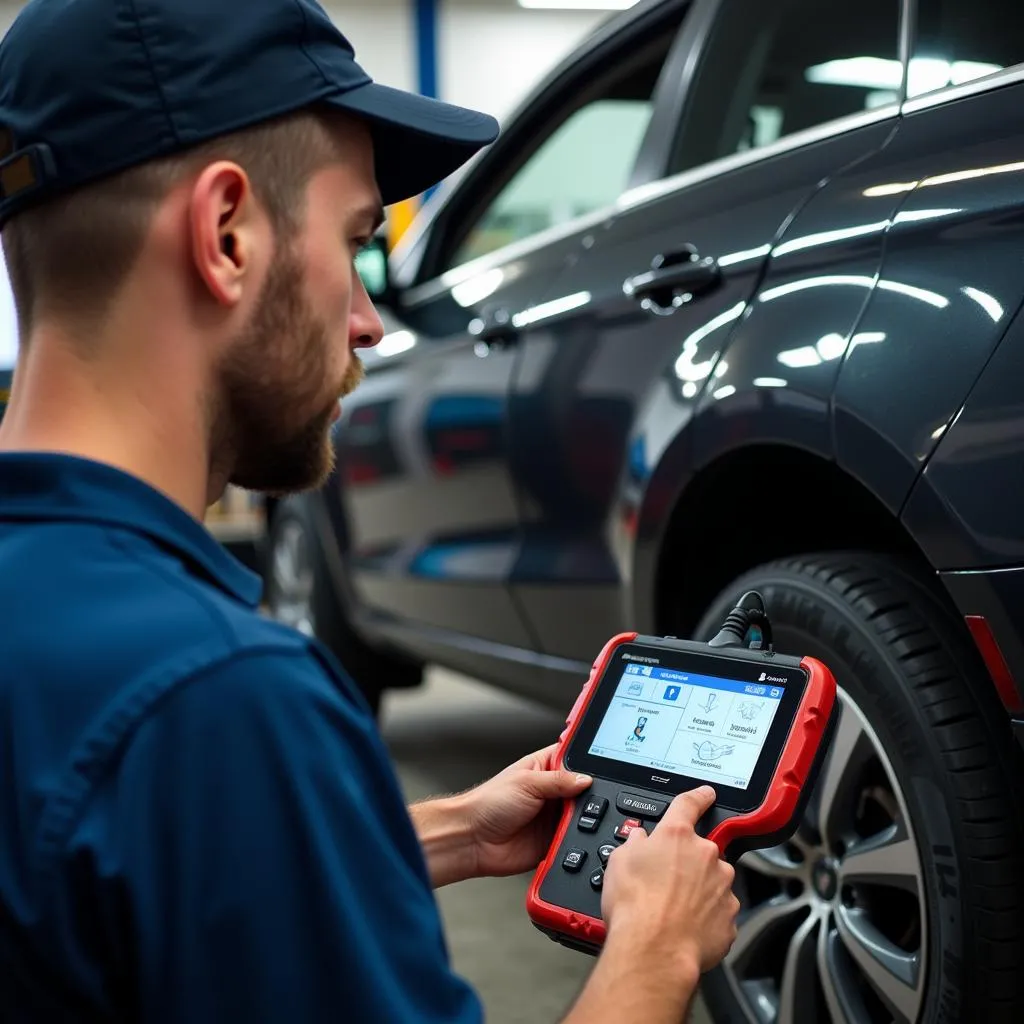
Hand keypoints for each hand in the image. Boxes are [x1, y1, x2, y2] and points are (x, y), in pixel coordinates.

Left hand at [462, 743, 592, 878]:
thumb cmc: (488, 803)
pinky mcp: (555, 840)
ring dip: (586, 818)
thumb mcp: (526, 782)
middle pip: (585, 789)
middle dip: (591, 793)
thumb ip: (559, 780)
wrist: (473, 840)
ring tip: (580, 817)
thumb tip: (586, 778)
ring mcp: (555, 817)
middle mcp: (552, 792)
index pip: (574, 757)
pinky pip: (575, 841)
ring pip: (585, 816)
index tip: (606, 761)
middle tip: (592, 796)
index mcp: (544, 768)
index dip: (588, 759)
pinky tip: (577, 836)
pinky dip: (579, 840)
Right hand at [601, 786, 739, 973]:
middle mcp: (705, 856)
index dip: (698, 796)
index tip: (706, 794)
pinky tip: (685, 927)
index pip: (690, 804)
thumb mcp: (619, 862)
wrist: (654, 950)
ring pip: (712, 882)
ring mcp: (722, 887)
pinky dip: (705, 918)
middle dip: (687, 864)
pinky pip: (718, 912)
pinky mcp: (729, 917)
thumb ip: (634, 844)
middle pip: (700, 851)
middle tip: (665, 883)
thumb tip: (639, 840)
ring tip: (672, 910)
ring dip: (697, 891)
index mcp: (677, 836)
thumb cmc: (635, 906)